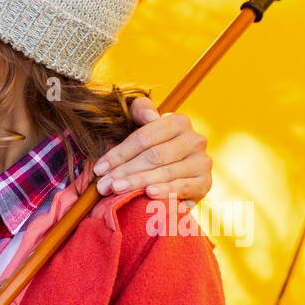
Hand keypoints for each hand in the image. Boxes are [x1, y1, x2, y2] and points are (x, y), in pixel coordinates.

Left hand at [92, 96, 211, 207]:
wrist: (174, 171)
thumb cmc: (152, 146)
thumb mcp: (143, 124)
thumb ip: (141, 110)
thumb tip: (150, 115)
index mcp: (179, 121)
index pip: (144, 138)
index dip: (119, 153)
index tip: (99, 168)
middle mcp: (195, 140)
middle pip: (153, 156)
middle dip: (125, 171)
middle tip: (104, 185)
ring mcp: (202, 162)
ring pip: (165, 172)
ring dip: (138, 182)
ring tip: (117, 190)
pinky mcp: (205, 183)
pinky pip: (182, 187)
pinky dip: (165, 191)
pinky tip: (149, 194)